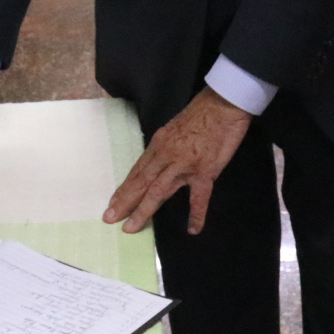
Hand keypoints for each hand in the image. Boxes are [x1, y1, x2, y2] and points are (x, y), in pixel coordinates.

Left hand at [103, 88, 251, 234]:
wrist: (222, 104)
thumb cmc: (201, 113)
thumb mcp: (173, 128)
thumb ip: (165, 147)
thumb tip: (157, 163)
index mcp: (159, 144)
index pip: (137, 171)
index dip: (124, 188)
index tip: (113, 203)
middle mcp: (167, 156)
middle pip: (142, 182)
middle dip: (125, 202)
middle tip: (110, 219)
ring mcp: (185, 164)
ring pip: (159, 191)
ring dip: (144, 210)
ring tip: (132, 227)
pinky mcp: (205, 170)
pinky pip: (199, 197)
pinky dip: (196, 215)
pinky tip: (193, 229)